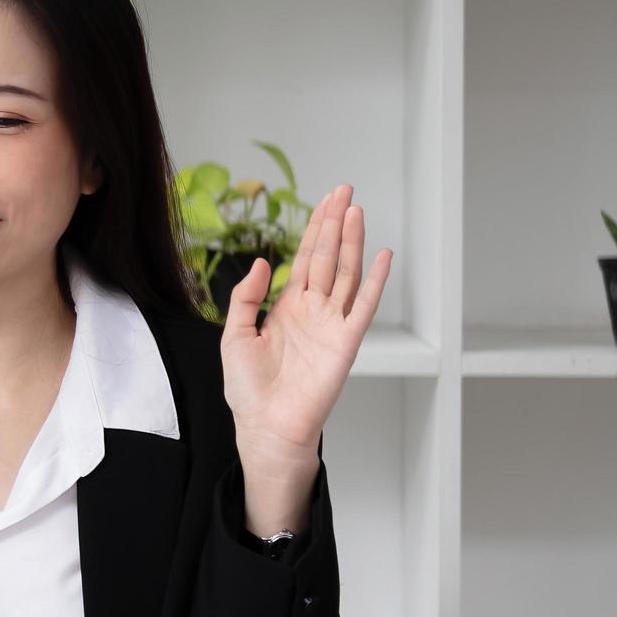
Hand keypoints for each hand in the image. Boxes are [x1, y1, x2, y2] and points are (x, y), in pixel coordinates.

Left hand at [220, 184, 394, 486]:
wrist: (266, 425)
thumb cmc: (248, 389)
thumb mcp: (234, 336)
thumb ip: (246, 298)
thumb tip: (262, 262)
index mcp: (286, 308)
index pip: (304, 260)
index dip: (314, 229)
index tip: (325, 201)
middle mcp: (313, 311)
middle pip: (327, 257)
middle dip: (334, 224)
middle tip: (344, 190)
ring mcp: (332, 324)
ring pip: (345, 273)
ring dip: (352, 242)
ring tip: (357, 210)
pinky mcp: (345, 342)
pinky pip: (363, 305)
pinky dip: (374, 280)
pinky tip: (382, 255)